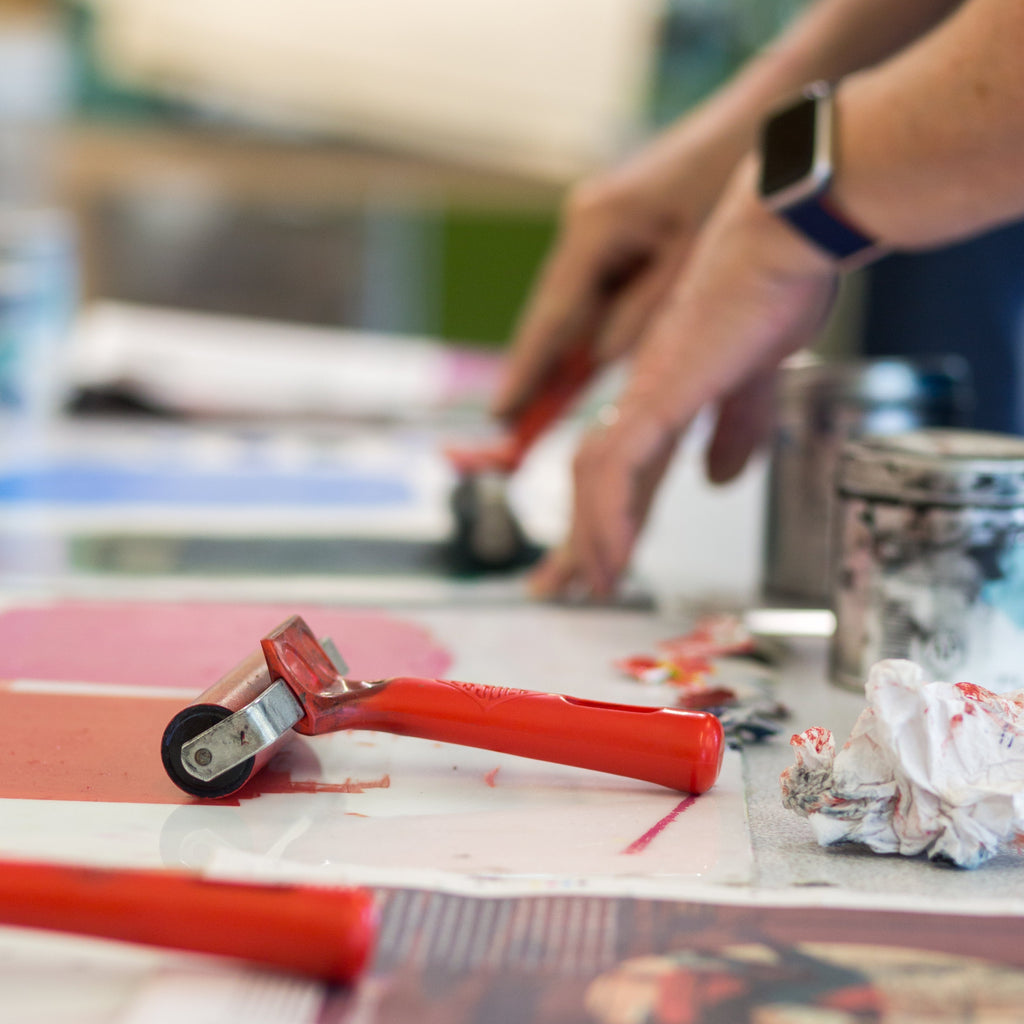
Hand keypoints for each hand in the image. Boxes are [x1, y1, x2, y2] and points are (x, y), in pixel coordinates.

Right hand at [492, 121, 745, 422]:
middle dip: (538, 370)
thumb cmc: (736, 183)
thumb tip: (599, 360)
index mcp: (597, 228)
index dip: (527, 372)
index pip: (553, 317)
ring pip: (577, 303)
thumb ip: (642, 316)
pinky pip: (600, 288)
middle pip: (554, 313)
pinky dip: (596, 326)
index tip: (502, 414)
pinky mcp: (622, 225)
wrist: (765, 124)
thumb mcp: (692, 261)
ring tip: (547, 405)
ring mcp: (600, 220)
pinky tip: (594, 360)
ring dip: (568, 352)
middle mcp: (586, 222)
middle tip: (514, 423)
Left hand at [531, 156, 840, 598]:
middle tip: (556, 588)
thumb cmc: (777, 288)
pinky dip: (606, 512)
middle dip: (577, 540)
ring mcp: (646, 394)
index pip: (624, 472)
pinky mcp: (659, 391)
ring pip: (594, 476)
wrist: (783, 232)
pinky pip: (616, 464)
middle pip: (596, 480)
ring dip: (587, 536)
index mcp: (665, 396)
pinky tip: (604, 552)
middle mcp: (643, 398)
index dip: (608, 520)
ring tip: (583, 584)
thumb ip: (734, 428)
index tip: (594, 563)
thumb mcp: (756, 378)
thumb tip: (719, 479)